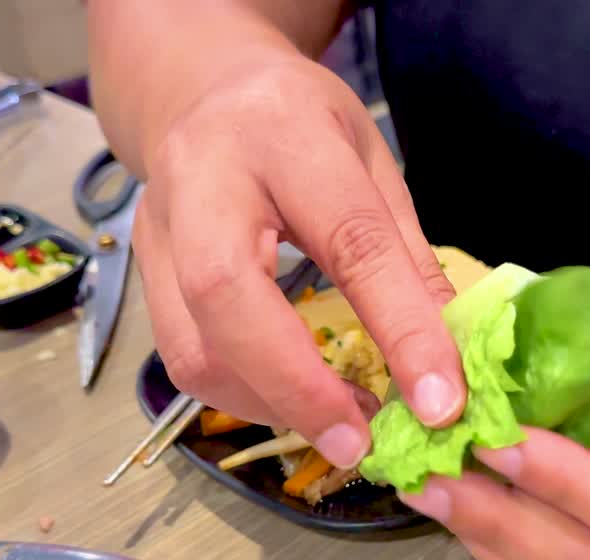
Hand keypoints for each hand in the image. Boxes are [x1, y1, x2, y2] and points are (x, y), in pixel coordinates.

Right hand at [133, 53, 463, 468]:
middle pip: (225, 296)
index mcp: (284, 132)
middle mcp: (202, 177)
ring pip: (190, 346)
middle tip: (362, 440)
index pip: (348, 238)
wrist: (199, 90)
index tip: (440, 398)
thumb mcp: (371, 161)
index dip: (399, 326)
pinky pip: (184, 358)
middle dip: (299, 386)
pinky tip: (295, 401)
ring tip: (341, 425)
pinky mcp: (141, 273)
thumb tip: (448, 355)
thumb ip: (406, 254)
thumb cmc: (298, 123)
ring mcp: (157, 229)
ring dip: (270, 404)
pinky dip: (245, 395)